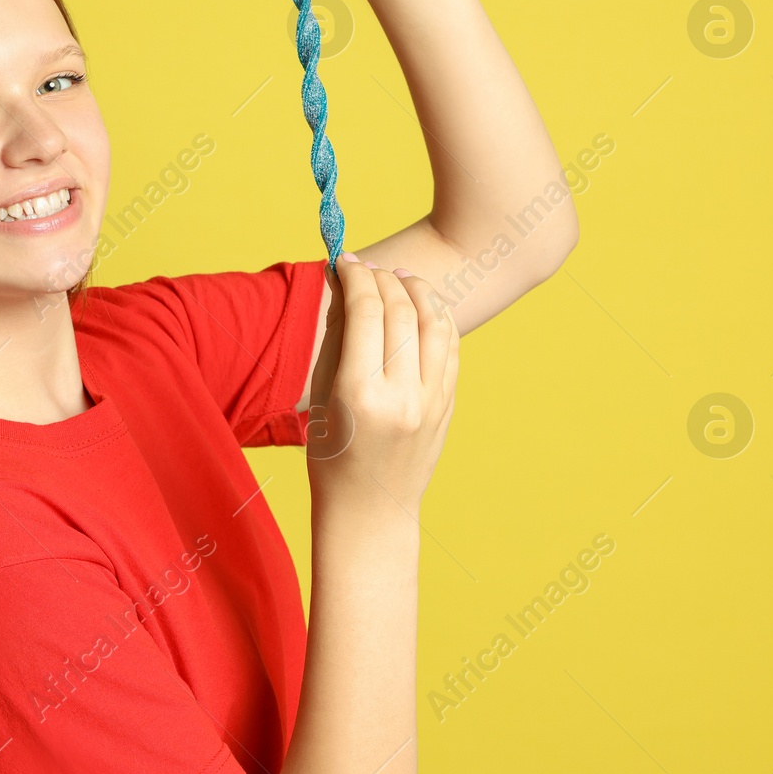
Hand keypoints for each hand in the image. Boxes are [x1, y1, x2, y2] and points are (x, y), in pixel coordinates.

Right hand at [305, 253, 458, 515]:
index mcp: (360, 394)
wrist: (370, 513)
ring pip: (434, 324)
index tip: (344, 260)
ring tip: (401, 277)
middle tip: (369, 265)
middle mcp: (401, 395)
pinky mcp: (447, 407)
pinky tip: (423, 307)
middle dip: (384, 277)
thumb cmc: (332, 460)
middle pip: (401, 311)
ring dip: (418, 291)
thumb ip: (337, 349)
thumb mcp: (323, 403)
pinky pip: (449, 349)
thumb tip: (347, 295)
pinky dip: (437, 318)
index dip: (355, 276)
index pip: (365, 311)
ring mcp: (431, 402)